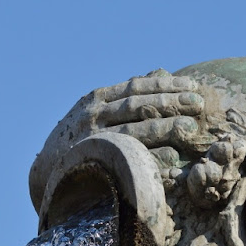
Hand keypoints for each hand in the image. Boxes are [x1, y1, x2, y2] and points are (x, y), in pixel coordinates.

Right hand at [29, 69, 203, 209]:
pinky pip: (125, 160)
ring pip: (132, 132)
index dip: (165, 85)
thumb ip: (127, 94)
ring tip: (190, 128)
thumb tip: (162, 74)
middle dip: (170, 103)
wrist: (46, 172)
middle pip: (137, 106)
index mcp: (96, 99)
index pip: (135, 87)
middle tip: (199, 103)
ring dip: (164, 129)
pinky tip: (172, 159)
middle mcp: (93, 116)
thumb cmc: (81, 136)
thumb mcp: (97, 109)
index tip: (192, 85)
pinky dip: (150, 159)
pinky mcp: (93, 164)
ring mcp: (92, 141)